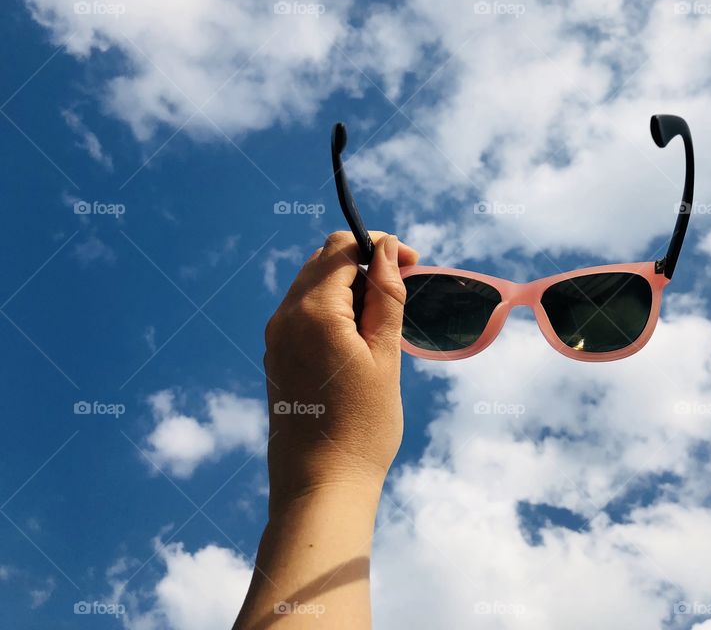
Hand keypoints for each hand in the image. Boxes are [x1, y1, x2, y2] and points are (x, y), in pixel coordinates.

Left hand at [263, 230, 418, 513]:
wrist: (320, 487)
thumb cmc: (362, 427)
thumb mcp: (385, 356)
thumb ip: (386, 297)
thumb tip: (385, 251)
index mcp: (312, 312)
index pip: (342, 248)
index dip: (379, 245)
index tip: (412, 262)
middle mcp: (285, 318)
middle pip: (323, 261)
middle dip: (365, 261)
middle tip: (404, 286)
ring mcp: (275, 339)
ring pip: (312, 285)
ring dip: (349, 285)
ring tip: (386, 317)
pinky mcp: (276, 358)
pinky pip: (303, 313)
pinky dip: (332, 308)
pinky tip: (359, 337)